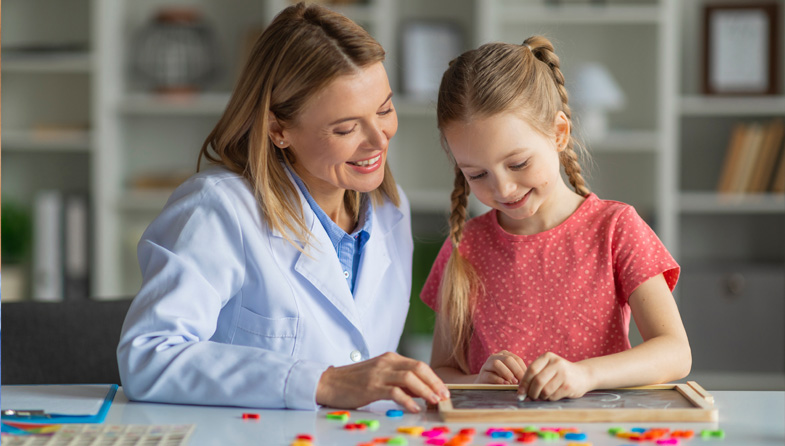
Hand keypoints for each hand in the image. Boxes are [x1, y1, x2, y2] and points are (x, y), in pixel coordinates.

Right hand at [315, 352, 449, 412]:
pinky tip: (414, 408)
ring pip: (409, 378)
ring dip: (425, 391)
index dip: (434, 378)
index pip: (419, 365)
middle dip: (434, 383)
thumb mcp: (379, 375)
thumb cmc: (354, 381)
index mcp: (390, 358)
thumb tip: (421, 391)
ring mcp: (378, 374)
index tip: (444, 390)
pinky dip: (408, 400)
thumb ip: (399, 380)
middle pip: (418, 368)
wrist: (329, 383)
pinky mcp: (371, 387)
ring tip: (434, 402)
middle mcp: (386, 362)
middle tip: (444, 397)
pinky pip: (394, 392)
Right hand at [475, 350, 526, 384]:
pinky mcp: (481, 375)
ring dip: (506, 373)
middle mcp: (495, 357)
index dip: (523, 369)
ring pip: (496, 364)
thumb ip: (519, 375)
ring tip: (513, 382)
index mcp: (505, 355)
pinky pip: (489, 375)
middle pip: (507, 359)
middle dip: (516, 370)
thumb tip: (530, 380)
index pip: (517, 359)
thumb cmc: (502, 380)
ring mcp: (487, 365)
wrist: (485, 386)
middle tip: (521, 381)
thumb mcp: (512, 375)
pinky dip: (498, 380)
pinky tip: (504, 384)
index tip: (529, 379)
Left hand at [517, 352, 592, 400]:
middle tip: (530, 397)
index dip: (524, 382)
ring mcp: (564, 374)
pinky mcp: (569, 386)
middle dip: (531, 392)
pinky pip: (553, 396)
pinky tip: (553, 395)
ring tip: (542, 395)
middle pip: (537, 381)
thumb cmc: (560, 373)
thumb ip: (535, 375)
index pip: (531, 369)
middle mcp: (556, 363)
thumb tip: (520, 392)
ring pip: (544, 390)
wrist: (584, 375)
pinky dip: (549, 399)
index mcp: (548, 357)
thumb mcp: (548, 367)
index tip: (520, 392)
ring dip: (540, 397)